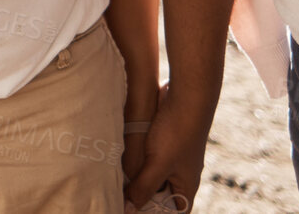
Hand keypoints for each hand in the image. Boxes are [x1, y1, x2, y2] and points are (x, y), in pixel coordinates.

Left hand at [125, 83, 212, 210]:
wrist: (185, 95)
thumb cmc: (176, 132)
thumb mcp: (158, 164)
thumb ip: (144, 186)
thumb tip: (129, 209)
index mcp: (186, 185)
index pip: (175, 211)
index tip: (135, 212)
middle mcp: (179, 173)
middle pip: (160, 195)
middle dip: (141, 198)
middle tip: (117, 199)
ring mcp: (170, 157)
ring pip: (150, 176)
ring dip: (134, 179)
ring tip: (112, 183)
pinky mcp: (160, 142)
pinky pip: (145, 159)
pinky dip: (133, 163)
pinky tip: (116, 162)